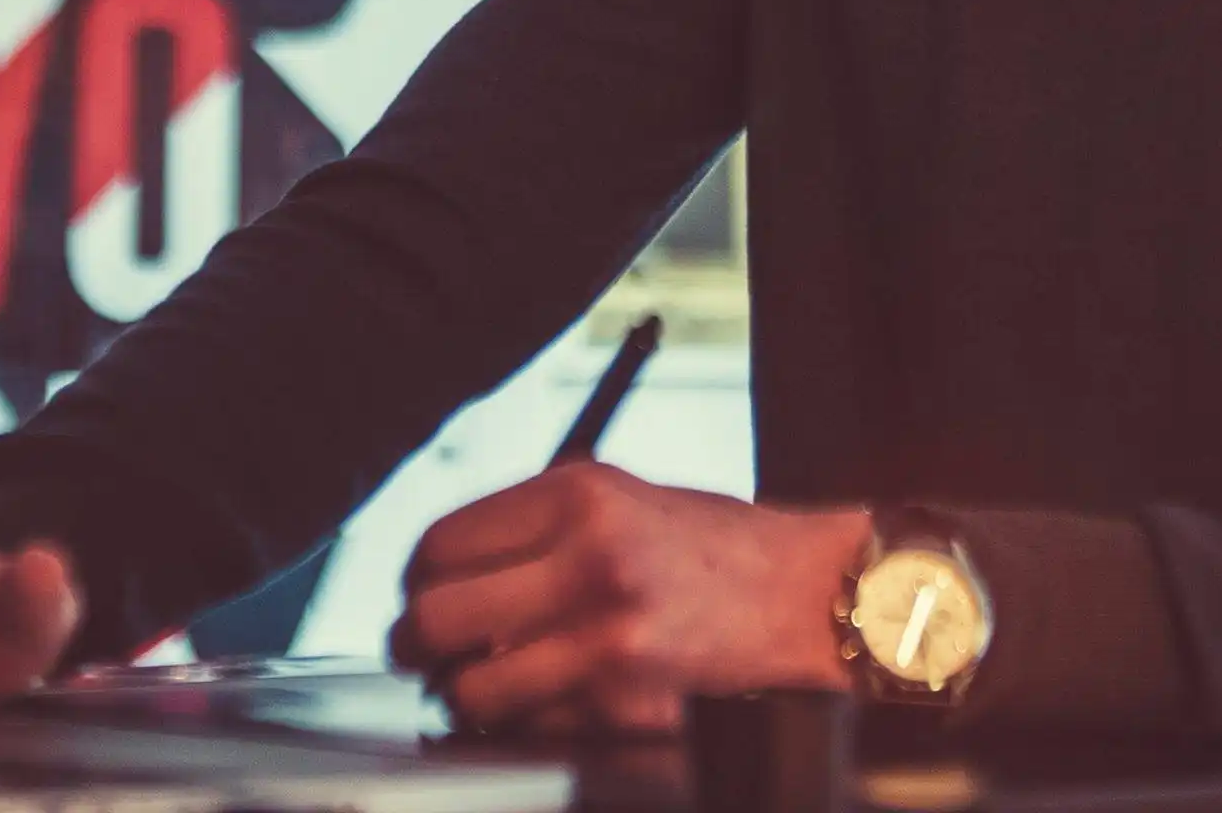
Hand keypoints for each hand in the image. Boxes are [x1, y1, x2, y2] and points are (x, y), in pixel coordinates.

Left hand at [388, 462, 868, 738]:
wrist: (803, 594)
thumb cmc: (712, 547)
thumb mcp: (619, 500)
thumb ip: (534, 528)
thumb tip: (443, 574)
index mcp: (580, 495)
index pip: (442, 545)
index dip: (417, 578)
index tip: (422, 591)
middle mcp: (588, 560)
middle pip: (436, 618)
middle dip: (419, 641)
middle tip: (427, 646)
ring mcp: (605, 639)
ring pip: (470, 690)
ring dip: (468, 692)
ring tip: (489, 678)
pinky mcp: (623, 705)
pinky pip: (530, 726)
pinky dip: (527, 719)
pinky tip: (554, 694)